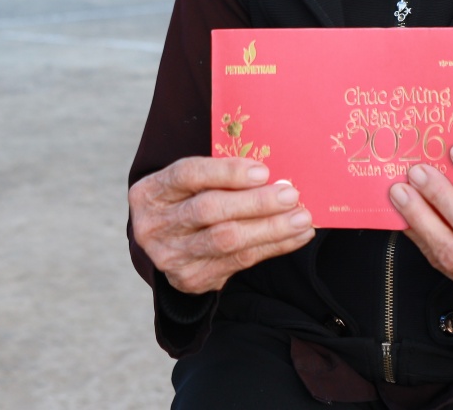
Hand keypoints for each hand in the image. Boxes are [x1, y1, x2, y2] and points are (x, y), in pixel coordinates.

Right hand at [129, 157, 314, 294]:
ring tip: (302, 217)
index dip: (226, 173)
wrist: (168, 243)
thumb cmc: (188, 200)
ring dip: (271, 228)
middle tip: (291, 195)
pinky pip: (240, 262)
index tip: (263, 171)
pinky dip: (274, 247)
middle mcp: (154, 227)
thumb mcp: (190, 183)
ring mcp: (171, 257)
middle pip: (209, 211)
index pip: (187, 175)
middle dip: (255, 203)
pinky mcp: (191, 280)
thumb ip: (221, 176)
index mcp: (150, 192)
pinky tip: (296, 236)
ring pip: (227, 241)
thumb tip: (274, 177)